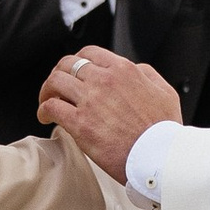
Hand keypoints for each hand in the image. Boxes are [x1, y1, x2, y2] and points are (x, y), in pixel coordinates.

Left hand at [39, 43, 180, 174]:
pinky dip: (43, 110)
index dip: (77, 61)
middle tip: (56, 87)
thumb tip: (135, 69)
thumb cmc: (163, 130)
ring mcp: (90, 100)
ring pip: (55, 82)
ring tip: (47, 101)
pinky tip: (45, 117)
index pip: (89, 53)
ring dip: (47, 91)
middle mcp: (104, 80)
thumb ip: (147, 74)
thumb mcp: (165, 91)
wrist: (158, 156)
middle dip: (58, 73)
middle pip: (67, 64)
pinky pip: (51, 107)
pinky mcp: (80, 123)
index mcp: (124, 70)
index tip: (74, 72)